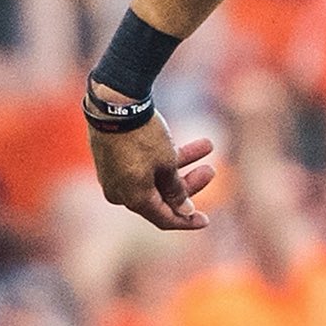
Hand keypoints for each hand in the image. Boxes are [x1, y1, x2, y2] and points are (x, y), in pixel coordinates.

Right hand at [89, 106, 214, 230]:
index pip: (163, 219)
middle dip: (189, 184)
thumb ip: (176, 190)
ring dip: (183, 164)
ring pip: (156, 177)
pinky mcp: (115, 158)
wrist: (114, 103)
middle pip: (162, 196)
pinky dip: (166, 156)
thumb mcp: (166, 163)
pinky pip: (144, 165)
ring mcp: (116, 175)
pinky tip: (192, 141)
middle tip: (211, 171)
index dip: (186, 221)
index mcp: (134, 199)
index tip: (205, 220)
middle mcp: (122, 192)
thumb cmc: (143, 136)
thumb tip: (185, 211)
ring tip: (208, 146)